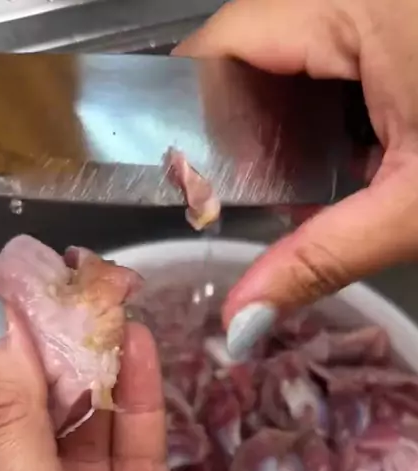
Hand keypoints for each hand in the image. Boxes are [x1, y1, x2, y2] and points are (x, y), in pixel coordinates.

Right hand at [177, 0, 417, 357]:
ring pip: (299, 48)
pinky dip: (339, 106)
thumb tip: (239, 323)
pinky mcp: (402, 21)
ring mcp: (385, 2)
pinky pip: (344, 49)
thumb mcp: (414, 209)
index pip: (225, 40)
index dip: (194, 110)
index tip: (190, 180)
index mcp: (357, 5)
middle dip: (251, 129)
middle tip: (267, 199)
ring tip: (326, 182)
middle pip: (256, 44)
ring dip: (297, 122)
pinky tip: (364, 153)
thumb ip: (317, 262)